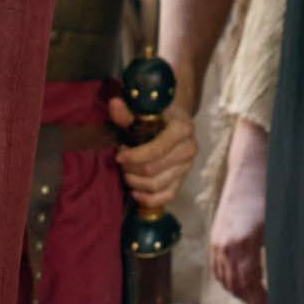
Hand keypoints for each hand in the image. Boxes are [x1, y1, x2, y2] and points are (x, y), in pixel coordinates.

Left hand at [109, 93, 195, 211]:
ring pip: (156, 185)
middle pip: (153, 170)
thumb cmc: (155, 116)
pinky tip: (135, 192)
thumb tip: (114, 104)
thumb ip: (127, 112)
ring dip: (135, 182)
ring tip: (126, 172)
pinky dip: (148, 198)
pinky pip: (166, 197)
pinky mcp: (183, 180)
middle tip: (120, 160)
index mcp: (182, 129)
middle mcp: (189, 149)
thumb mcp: (141, 111)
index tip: (119, 154)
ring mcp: (187, 167)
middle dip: (131, 168)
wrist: (173, 122)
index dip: (134, 156)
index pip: (157, 150)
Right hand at [210, 121, 270, 303]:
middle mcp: (225, 244)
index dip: (261, 300)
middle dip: (250, 299)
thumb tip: (293, 279)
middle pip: (234, 285)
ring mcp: (217, 239)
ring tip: (256, 297)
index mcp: (244, 242)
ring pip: (222, 278)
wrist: (250, 163)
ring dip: (238, 291)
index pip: (249, 285)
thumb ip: (283, 251)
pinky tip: (241, 281)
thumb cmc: (273, 190)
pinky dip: (227, 278)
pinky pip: (216, 266)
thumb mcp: (282, 222)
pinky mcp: (214, 234)